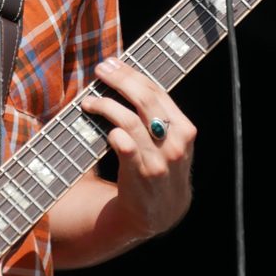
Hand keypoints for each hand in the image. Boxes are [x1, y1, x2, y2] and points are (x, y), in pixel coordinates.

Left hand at [81, 58, 195, 239]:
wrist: (159, 213)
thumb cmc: (159, 168)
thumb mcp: (170, 142)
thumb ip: (157, 116)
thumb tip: (125, 79)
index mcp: (184, 129)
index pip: (158, 91)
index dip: (133, 74)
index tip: (113, 63)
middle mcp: (175, 142)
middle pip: (145, 99)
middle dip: (120, 80)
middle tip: (100, 70)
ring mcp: (159, 159)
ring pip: (129, 120)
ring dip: (106, 105)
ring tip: (90, 101)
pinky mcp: (142, 174)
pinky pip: (124, 144)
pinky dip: (113, 132)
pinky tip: (104, 129)